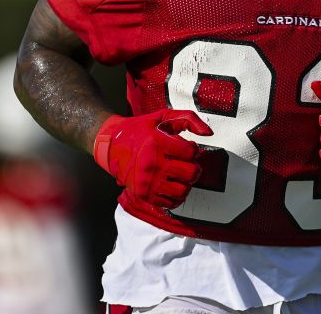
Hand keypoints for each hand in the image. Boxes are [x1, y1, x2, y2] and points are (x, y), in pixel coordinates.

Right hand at [93, 109, 212, 208]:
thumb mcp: (163, 117)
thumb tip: (208, 133)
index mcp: (157, 143)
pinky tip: (173, 185)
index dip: (193, 150)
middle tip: (187, 164)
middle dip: (194, 168)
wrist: (111, 145)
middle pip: (191, 173)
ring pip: (184, 190)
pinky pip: (171, 202)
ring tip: (181, 175)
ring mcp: (148, 181)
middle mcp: (152, 164)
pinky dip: (177, 196)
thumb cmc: (139, 130)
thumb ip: (188, 119)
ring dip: (187, 183)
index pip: (191, 152)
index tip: (186, 148)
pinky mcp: (144, 194)